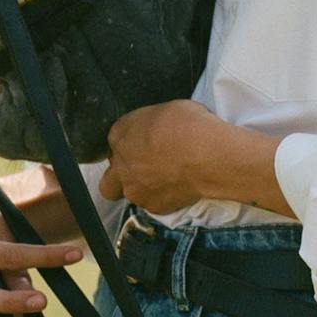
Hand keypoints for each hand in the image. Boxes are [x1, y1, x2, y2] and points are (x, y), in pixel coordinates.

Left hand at [97, 98, 223, 214]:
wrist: (207, 155)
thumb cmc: (189, 125)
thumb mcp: (165, 110)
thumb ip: (150, 125)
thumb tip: (156, 131)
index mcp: (120, 134)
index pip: (116, 141)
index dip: (131, 144)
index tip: (145, 144)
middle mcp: (120, 165)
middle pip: (109, 179)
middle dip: (121, 176)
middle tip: (142, 170)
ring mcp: (135, 189)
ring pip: (129, 193)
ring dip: (142, 188)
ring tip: (166, 180)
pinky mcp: (154, 206)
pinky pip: (153, 203)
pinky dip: (163, 198)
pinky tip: (178, 189)